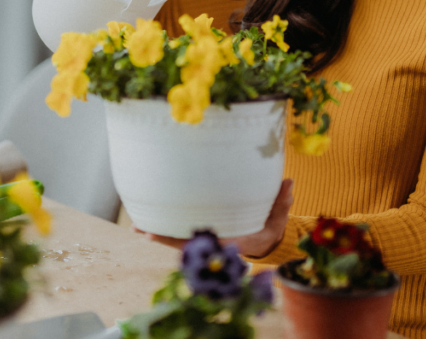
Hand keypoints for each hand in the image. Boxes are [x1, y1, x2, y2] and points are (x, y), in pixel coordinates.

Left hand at [133, 179, 293, 258]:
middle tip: (140, 230)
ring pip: (178, 239)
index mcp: (228, 240)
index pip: (203, 241)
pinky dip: (165, 228)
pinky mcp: (203, 233)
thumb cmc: (268, 226)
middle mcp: (213, 243)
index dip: (183, 239)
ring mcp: (206, 239)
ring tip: (137, 227)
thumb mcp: (276, 217)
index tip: (166, 235)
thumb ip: (281, 201)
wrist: (265, 238)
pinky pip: (181, 232)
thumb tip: (289, 183)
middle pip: (183, 243)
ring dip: (158, 233)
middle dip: (162, 237)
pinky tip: (149, 223)